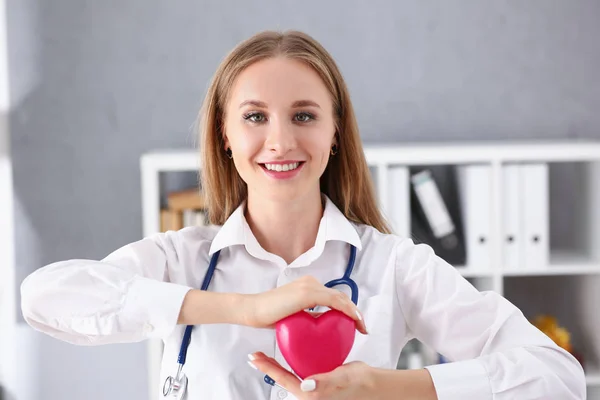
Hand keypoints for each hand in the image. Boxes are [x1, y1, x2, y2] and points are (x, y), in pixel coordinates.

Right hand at [242, 275, 367, 333]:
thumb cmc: (268, 315)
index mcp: (307, 286)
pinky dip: (346, 310)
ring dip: (354, 311)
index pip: (332, 297)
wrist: (252, 310)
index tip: (355, 324)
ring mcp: (309, 286)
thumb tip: (319, 326)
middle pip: (339, 296)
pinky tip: (354, 320)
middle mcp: (310, 282)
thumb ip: (307, 317)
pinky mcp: (307, 293)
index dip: (346, 309)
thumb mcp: (293, 316)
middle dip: (354, 311)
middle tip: (362, 327)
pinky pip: (333, 301)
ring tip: (362, 326)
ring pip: (339, 298)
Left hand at [248, 351, 374, 398]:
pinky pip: (299, 368)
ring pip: (289, 372)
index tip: (256, 358)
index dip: (268, 368)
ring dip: (276, 363)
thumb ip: (324, 383)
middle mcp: (309, 391)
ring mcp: (312, 384)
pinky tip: (289, 349)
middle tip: (254, 356)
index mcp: (310, 394)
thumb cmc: (358, 384)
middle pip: (282, 376)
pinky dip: (291, 359)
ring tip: (264, 353)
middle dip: (267, 366)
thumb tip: (306, 385)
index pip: (284, 379)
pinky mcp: (317, 377)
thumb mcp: (341, 379)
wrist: (371, 384)